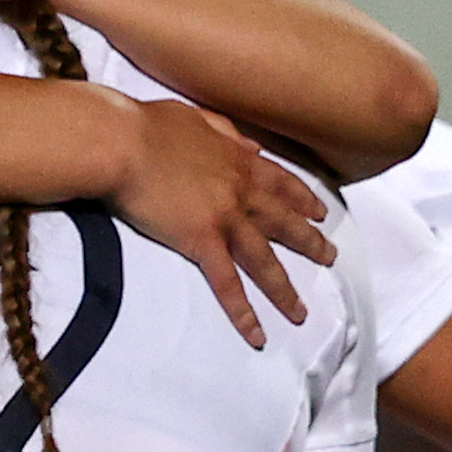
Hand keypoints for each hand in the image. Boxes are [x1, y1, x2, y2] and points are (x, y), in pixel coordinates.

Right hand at [108, 102, 330, 348]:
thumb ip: (226, 132)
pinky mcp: (201, 241)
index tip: (320, 212)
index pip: (281, 183)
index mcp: (238, 160)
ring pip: (265, 261)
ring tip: (299, 311)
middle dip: (311, 243)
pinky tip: (257, 333)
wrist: (122, 141)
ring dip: (285, 289)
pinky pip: (228, 283)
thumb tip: (249, 145)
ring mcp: (225, 218)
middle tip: (330, 258)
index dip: (303, 199)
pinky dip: (243, 312)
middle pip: (284, 223)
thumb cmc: (146, 125)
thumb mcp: (196, 118)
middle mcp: (241, 191)